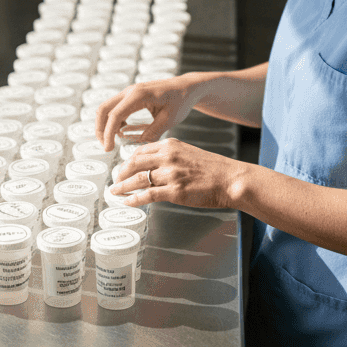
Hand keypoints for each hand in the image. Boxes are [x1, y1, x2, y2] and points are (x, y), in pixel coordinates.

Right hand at [95, 74, 204, 152]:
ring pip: (107, 108)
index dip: (108, 133)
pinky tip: (123, 131)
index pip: (115, 115)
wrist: (186, 88)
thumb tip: (138, 144)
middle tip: (106, 147)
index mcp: (139, 95)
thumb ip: (153, 132)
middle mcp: (130, 91)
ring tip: (114, 142)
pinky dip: (113, 121)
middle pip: (103, 109)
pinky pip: (114, 108)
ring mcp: (129, 92)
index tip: (108, 149)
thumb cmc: (181, 101)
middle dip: (100, 129)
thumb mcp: (170, 119)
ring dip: (106, 125)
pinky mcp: (130, 96)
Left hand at [109, 138, 247, 209]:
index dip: (129, 160)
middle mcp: (168, 157)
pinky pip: (147, 195)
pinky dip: (134, 199)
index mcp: (171, 145)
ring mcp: (170, 174)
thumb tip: (155, 166)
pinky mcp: (174, 191)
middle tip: (116, 180)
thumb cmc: (214, 169)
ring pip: (137, 179)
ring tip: (115, 192)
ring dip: (122, 187)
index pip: (141, 150)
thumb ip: (171, 156)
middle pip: (134, 163)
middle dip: (121, 173)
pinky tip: (128, 201)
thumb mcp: (189, 153)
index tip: (124, 167)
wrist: (231, 179)